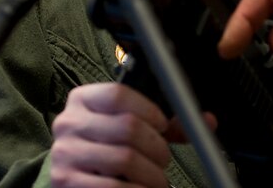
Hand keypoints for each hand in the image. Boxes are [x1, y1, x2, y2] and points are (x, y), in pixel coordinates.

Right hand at [50, 83, 180, 187]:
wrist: (73, 173)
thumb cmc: (106, 145)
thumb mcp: (127, 125)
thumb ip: (165, 122)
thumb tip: (207, 122)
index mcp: (83, 99)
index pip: (119, 94)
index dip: (149, 110)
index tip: (163, 124)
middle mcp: (69, 123)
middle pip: (127, 127)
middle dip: (157, 146)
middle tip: (165, 159)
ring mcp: (64, 153)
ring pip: (124, 159)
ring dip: (151, 173)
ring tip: (157, 178)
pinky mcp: (65, 181)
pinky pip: (112, 186)